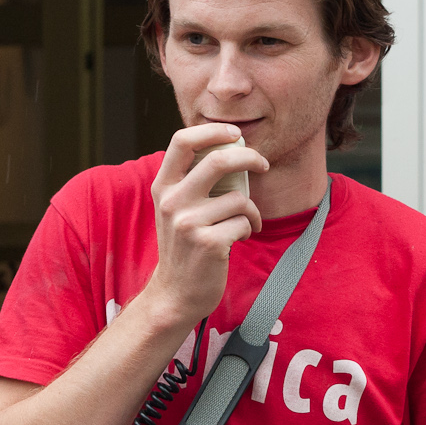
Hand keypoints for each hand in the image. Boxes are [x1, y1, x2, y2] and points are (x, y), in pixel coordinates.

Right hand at [139, 123, 268, 325]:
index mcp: (163, 187)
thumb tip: (231, 147)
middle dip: (250, 157)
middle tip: (263, 164)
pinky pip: (245, 222)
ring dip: (252, 211)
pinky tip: (240, 238)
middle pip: (219, 160)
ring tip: (246, 223)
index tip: (235, 134)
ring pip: (240, 198)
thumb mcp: (175, 209)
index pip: (182, 141)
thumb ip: (192, 181)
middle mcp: (171, 202)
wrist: (175, 294)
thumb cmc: (184, 247)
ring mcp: (189, 223)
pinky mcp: (209, 243)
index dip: (212, 131)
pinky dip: (250, 228)